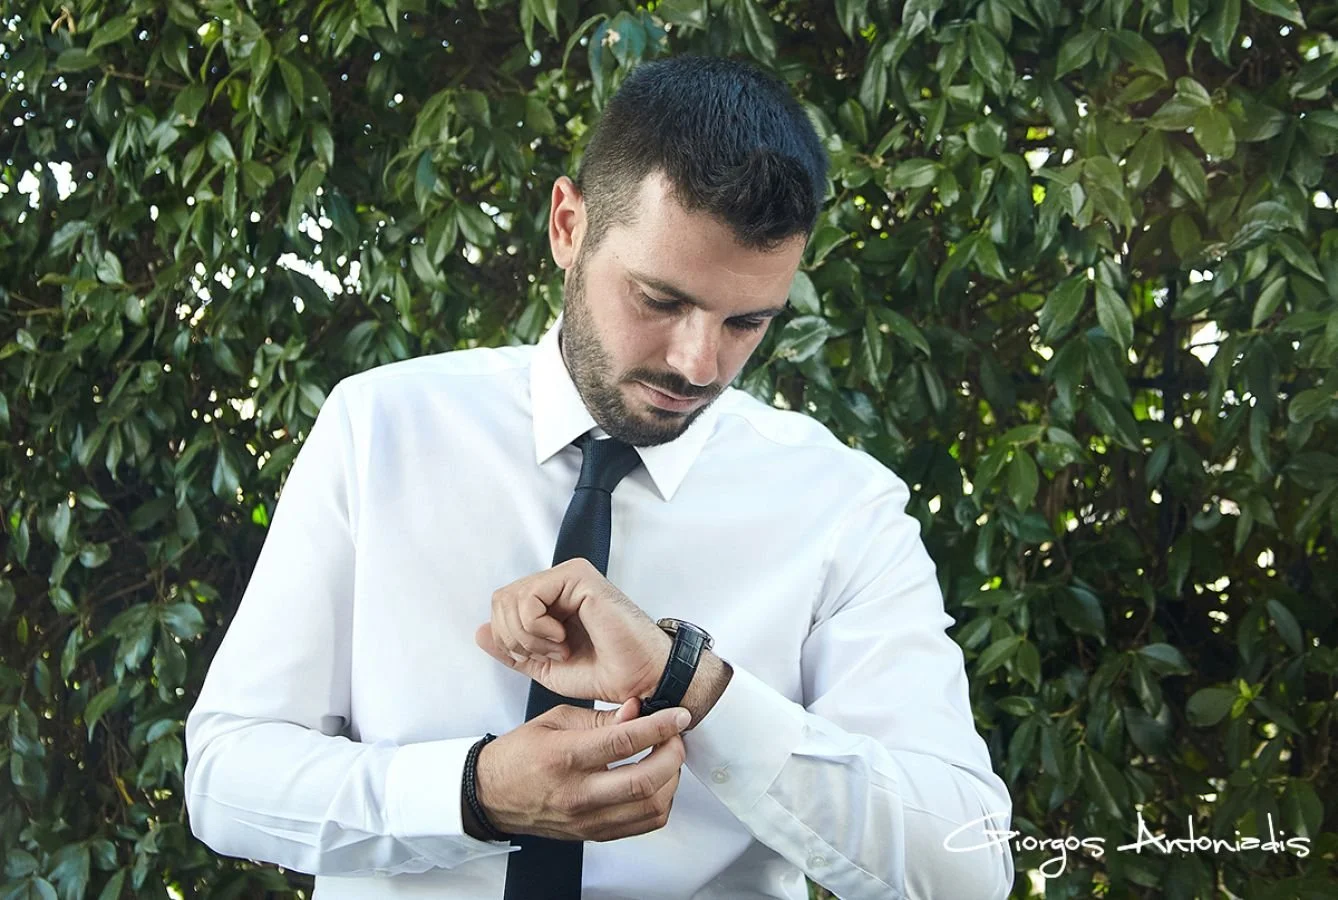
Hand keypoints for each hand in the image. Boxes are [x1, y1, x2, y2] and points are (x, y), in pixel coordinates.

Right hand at [474, 699, 689, 841]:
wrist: (492, 795)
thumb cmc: (519, 754)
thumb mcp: (555, 720)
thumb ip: (600, 718)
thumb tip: (637, 710)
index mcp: (565, 757)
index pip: (624, 742)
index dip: (660, 726)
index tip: (679, 715)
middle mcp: (578, 793)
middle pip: (645, 781)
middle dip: (673, 755)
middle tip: (676, 737)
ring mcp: (587, 819)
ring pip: (650, 808)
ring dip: (671, 780)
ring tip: (667, 758)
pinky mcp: (593, 834)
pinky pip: (642, 824)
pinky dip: (659, 802)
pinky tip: (656, 782)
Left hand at [475, 558, 671, 703]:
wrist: (637, 678)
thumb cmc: (604, 672)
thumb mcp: (545, 666)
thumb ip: (512, 649)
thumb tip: (479, 631)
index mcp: (551, 600)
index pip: (502, 607)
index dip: (508, 639)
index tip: (539, 657)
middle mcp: (559, 582)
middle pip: (501, 600)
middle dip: (515, 638)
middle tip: (551, 653)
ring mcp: (569, 576)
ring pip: (511, 598)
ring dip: (529, 635)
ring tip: (560, 647)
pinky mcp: (578, 576)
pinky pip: (530, 598)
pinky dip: (538, 627)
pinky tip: (564, 637)